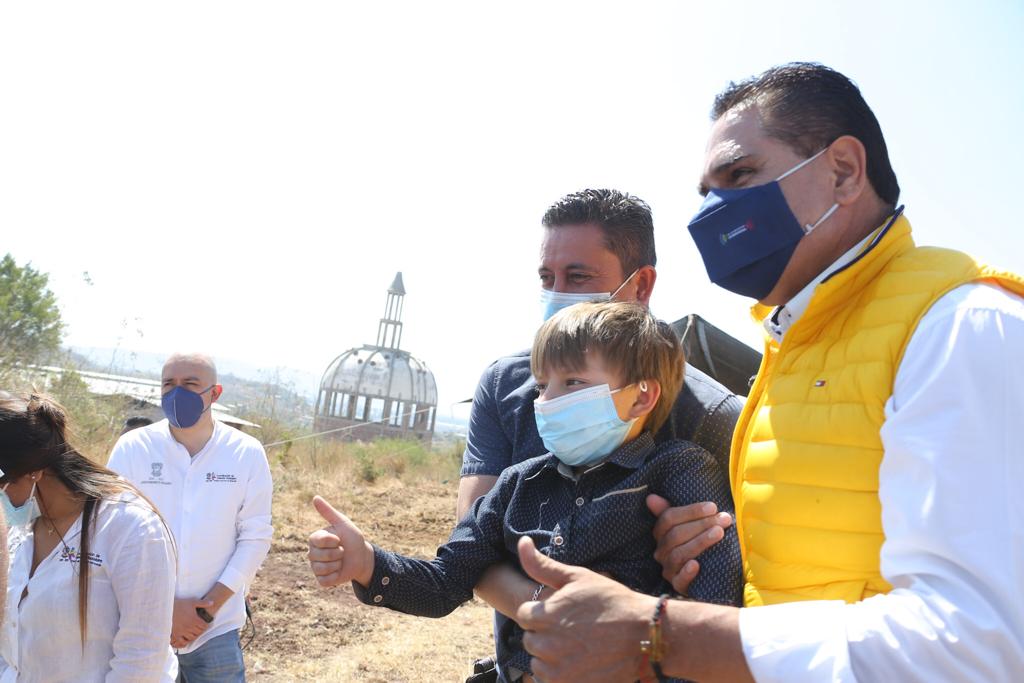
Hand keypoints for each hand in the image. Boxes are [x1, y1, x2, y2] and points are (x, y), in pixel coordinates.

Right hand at [170, 597, 213, 647]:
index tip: (204, 623)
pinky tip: (185, 637)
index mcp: (194, 620)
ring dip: (194, 635)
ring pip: (192, 637)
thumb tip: (212, 603)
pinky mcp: (175, 634)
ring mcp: (182, 632)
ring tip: (193, 632)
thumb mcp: (192, 602)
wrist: (166, 608)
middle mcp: (189, 627)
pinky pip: (182, 641)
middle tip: (199, 627)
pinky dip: (185, 641)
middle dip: (200, 630)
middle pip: (199, 633)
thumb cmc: (179, 604)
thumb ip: (203, 603)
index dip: (205, 625)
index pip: (204, 627)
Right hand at [307, 495, 374, 587]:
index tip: (339, 539)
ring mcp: (316, 567)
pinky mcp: (322, 580)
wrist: (362, 557)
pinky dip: (335, 576)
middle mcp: (312, 553)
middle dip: (336, 553)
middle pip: (319, 556)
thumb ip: (328, 512)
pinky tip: (339, 571)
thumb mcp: (343, 523)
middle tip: (342, 551)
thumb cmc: (352, 539)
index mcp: (315, 539)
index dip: (332, 541)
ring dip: (337, 565)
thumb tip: (315, 497)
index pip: (317, 541)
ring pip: (321, 568)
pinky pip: (325, 581)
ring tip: (341, 561)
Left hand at [515, 537, 654, 682]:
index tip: (561, 612)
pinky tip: (579, 662)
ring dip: (550, 656)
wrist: (644, 634)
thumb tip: (522, 542)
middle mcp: (547, 644)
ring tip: (577, 646)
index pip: (525, 614)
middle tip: (572, 629)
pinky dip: (559, 673)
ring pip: (538, 662)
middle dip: (545, 633)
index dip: (542, 612)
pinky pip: (549, 680)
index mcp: (545, 615)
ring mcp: (557, 669)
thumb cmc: (612, 601)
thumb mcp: (578, 577)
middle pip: (530, 640)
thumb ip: (542, 565)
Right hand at [647, 494, 732, 593]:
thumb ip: (672, 511)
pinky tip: (697, 564)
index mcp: (661, 534)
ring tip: (719, 533)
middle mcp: (661, 552)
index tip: (712, 507)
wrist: (710, 575)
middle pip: (675, 535)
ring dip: (699, 542)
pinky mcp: (678, 586)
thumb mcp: (688, 526)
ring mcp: (669, 570)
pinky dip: (687, 572)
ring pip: (678, 554)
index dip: (690, 511)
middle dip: (701, 525)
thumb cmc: (699, 543)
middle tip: (723, 519)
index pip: (668, 518)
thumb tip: (650, 497)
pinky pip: (679, 581)